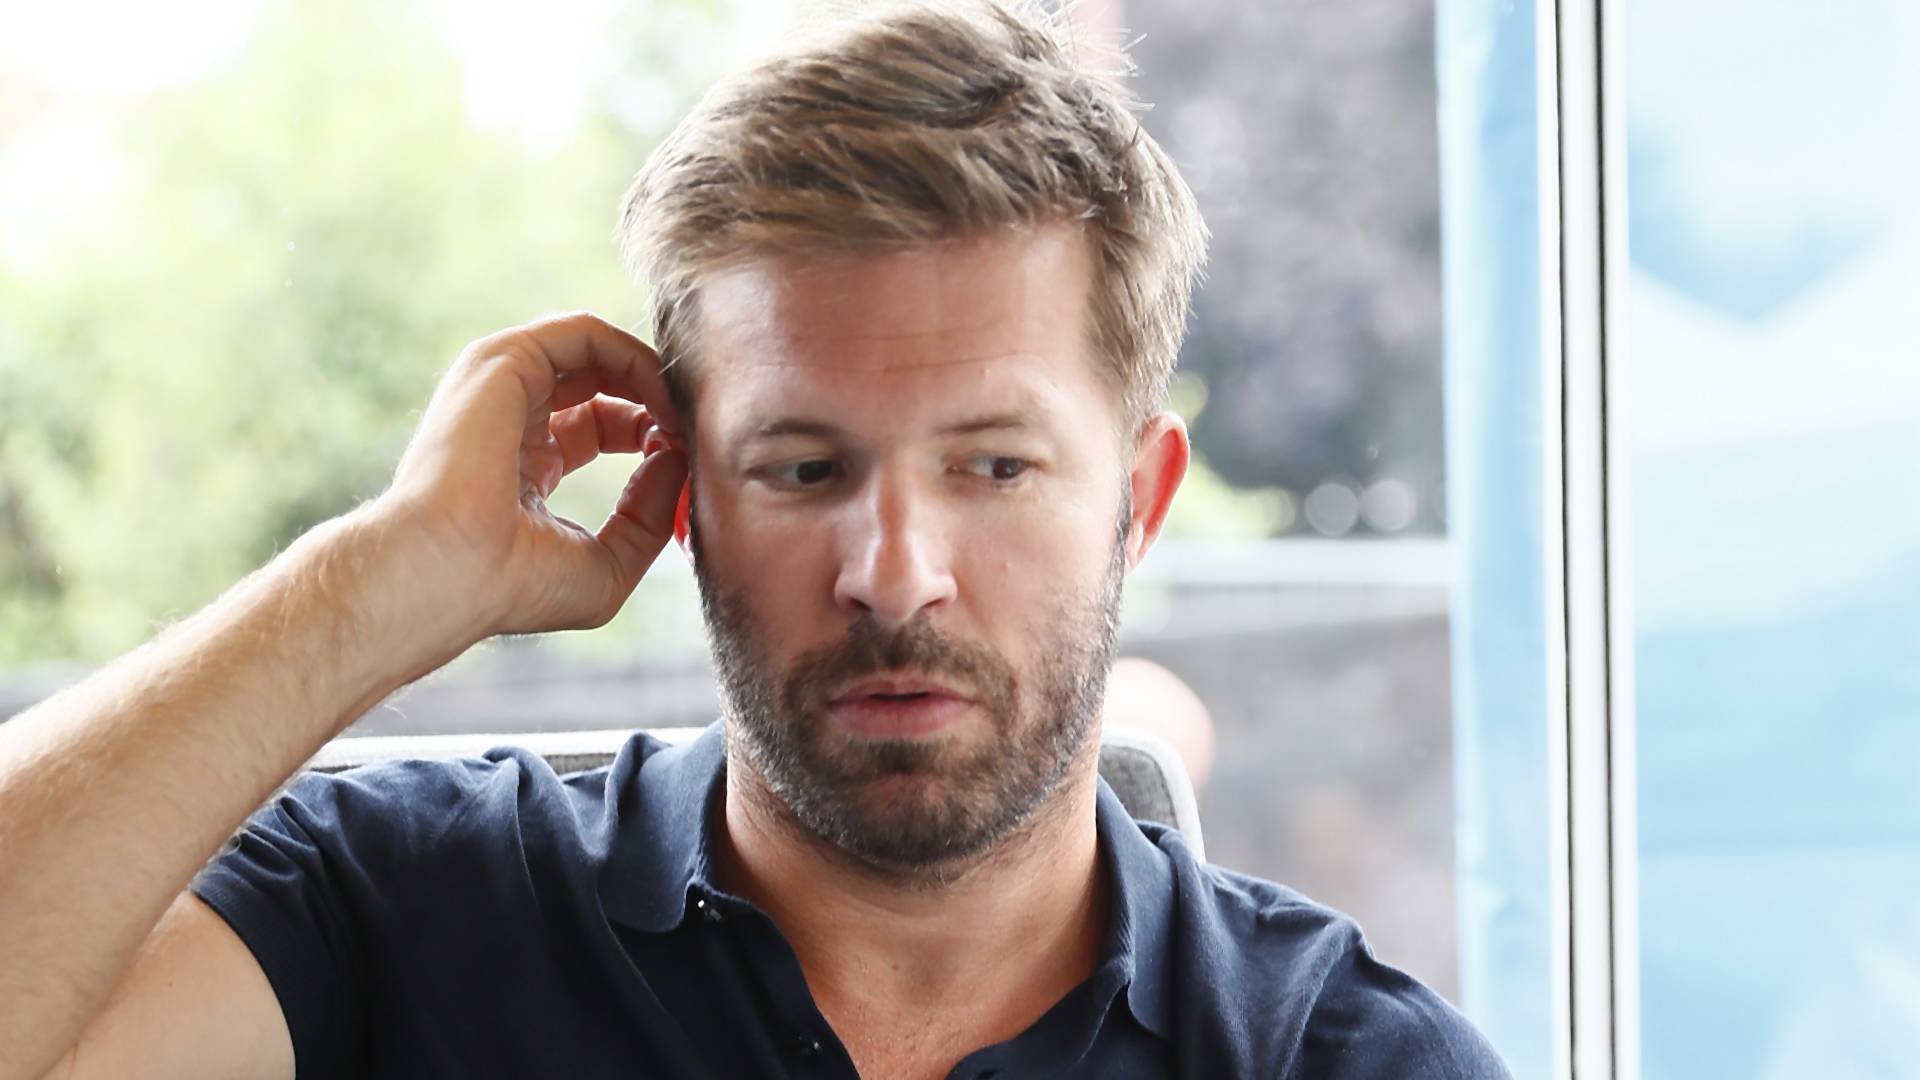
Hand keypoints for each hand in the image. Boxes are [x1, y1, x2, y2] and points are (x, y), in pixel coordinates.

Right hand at [377, 311, 688, 640]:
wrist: (451, 572)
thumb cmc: (515, 585)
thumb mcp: (607, 564)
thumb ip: (650, 513)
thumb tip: (677, 460)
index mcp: (525, 467)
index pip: (601, 427)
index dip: (653, 437)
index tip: (686, 463)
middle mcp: (511, 419)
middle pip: (603, 383)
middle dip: (658, 400)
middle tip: (692, 432)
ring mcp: (503, 386)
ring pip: (596, 348)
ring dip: (652, 375)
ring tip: (682, 415)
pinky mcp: (503, 361)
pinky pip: (583, 331)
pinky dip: (635, 357)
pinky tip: (663, 400)